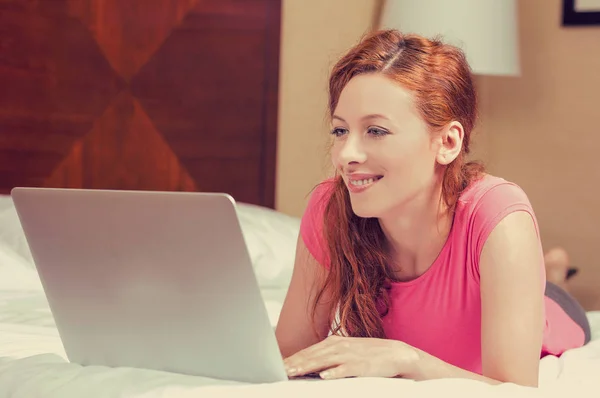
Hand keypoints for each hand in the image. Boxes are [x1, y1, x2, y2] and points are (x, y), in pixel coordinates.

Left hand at [283, 335, 418, 379]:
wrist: (396, 353)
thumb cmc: (368, 354)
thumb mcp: (345, 350)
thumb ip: (328, 356)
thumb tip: (309, 364)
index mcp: (333, 342)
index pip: (308, 351)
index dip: (293, 358)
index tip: (279, 366)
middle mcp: (339, 346)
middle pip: (312, 356)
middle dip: (295, 363)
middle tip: (280, 370)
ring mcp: (349, 355)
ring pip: (323, 361)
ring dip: (308, 366)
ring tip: (294, 372)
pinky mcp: (361, 365)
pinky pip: (344, 369)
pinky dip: (334, 372)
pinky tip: (324, 376)